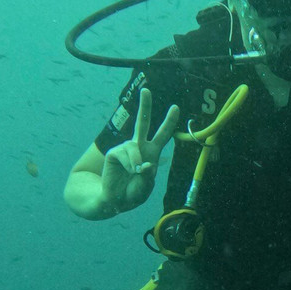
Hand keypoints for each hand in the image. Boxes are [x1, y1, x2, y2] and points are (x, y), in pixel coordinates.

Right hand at [102, 88, 178, 211]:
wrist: (114, 199)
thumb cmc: (133, 192)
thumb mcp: (145, 187)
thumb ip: (148, 177)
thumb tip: (147, 164)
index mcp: (152, 153)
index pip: (162, 135)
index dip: (169, 122)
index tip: (175, 107)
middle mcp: (139, 147)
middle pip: (143, 123)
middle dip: (145, 106)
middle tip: (146, 90)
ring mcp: (126, 148)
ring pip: (134, 147)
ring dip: (136, 163)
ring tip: (135, 172)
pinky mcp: (114, 152)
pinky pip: (125, 154)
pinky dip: (129, 165)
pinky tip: (128, 171)